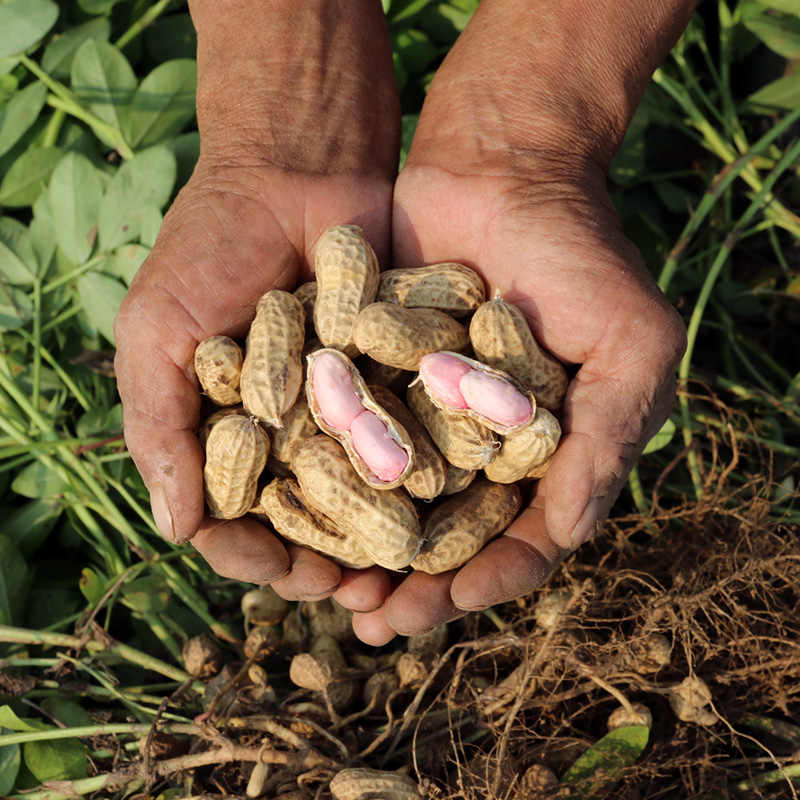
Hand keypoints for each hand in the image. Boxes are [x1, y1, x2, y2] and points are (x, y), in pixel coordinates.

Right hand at [114, 0, 398, 606]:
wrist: (295, 165)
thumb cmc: (210, 244)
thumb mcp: (159, 329)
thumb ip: (157, 424)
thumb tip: (174, 528)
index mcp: (227, 426)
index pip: (238, 514)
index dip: (257, 554)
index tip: (285, 578)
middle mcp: (292, 424)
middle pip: (313, 512)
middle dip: (335, 558)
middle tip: (363, 598)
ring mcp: (350, 400)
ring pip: (370, 485)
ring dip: (386, 531)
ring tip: (410, 571)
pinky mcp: (401, 371)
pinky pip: (416, 430)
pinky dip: (428, 468)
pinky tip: (448, 504)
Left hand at [345, 0, 692, 644]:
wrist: (505, 167)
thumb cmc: (581, 253)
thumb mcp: (629, 342)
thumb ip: (607, 439)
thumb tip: (568, 538)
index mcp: (543, 453)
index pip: (517, 537)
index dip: (484, 578)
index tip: (444, 604)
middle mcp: (479, 445)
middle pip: (442, 533)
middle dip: (409, 580)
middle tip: (371, 621)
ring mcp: (423, 412)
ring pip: (386, 497)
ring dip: (356, 547)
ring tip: (321, 590)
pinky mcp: (372, 374)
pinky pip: (344, 433)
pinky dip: (319, 471)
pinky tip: (287, 509)